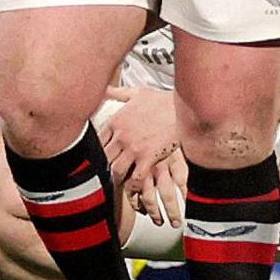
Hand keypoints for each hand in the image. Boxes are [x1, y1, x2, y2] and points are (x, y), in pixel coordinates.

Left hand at [101, 87, 181, 221]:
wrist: (182, 106)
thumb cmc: (160, 99)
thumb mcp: (135, 92)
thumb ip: (116, 92)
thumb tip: (102, 88)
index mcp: (116, 121)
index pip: (98, 141)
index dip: (97, 152)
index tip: (99, 159)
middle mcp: (122, 136)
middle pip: (105, 158)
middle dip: (105, 168)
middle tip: (107, 177)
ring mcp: (134, 148)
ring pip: (117, 171)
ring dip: (118, 180)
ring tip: (120, 186)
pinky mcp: (149, 158)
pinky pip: (135, 179)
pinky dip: (134, 188)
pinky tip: (135, 191)